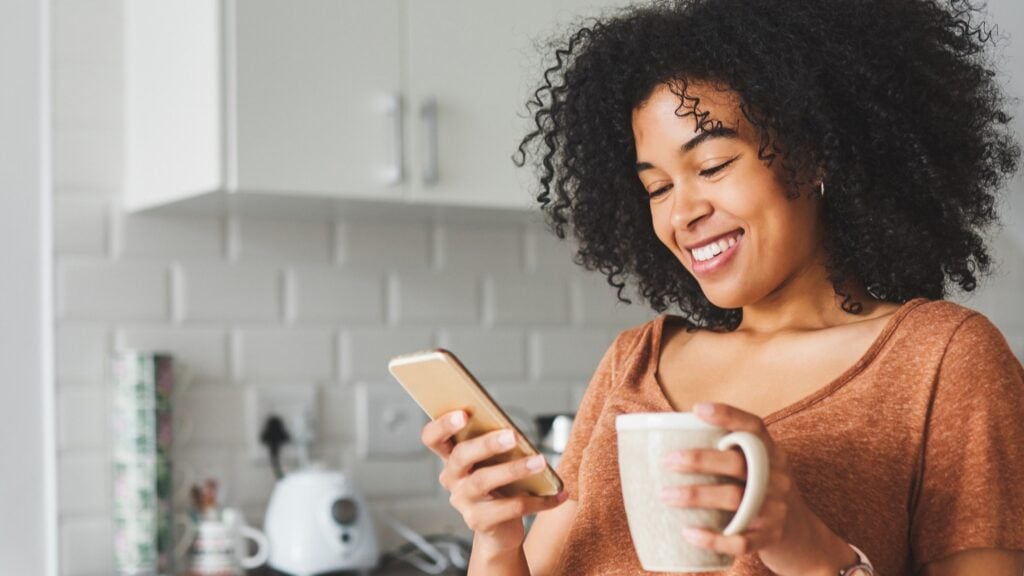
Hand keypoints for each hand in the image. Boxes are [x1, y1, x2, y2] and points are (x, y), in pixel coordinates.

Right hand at [421, 410, 567, 554]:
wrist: (498, 531)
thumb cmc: (498, 485)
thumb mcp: (494, 462)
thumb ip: (496, 444)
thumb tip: (514, 431)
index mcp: (451, 457)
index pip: (433, 438)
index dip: (443, 425)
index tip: (462, 413)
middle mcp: (452, 478)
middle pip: (461, 456)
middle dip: (487, 443)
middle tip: (512, 435)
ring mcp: (464, 501)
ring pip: (484, 480)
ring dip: (515, 468)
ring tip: (540, 461)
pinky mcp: (480, 522)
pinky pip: (511, 507)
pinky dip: (539, 500)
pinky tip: (558, 494)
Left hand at [660, 402, 856, 575]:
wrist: (804, 537)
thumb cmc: (765, 494)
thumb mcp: (760, 469)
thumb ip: (731, 454)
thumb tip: (672, 440)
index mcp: (772, 455)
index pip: (754, 427)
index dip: (728, 415)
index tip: (698, 409)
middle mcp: (777, 478)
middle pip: (739, 463)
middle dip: (700, 460)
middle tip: (668, 460)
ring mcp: (776, 508)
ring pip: (736, 499)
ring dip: (697, 496)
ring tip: (666, 495)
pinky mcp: (771, 537)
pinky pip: (741, 540)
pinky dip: (713, 538)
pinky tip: (688, 533)